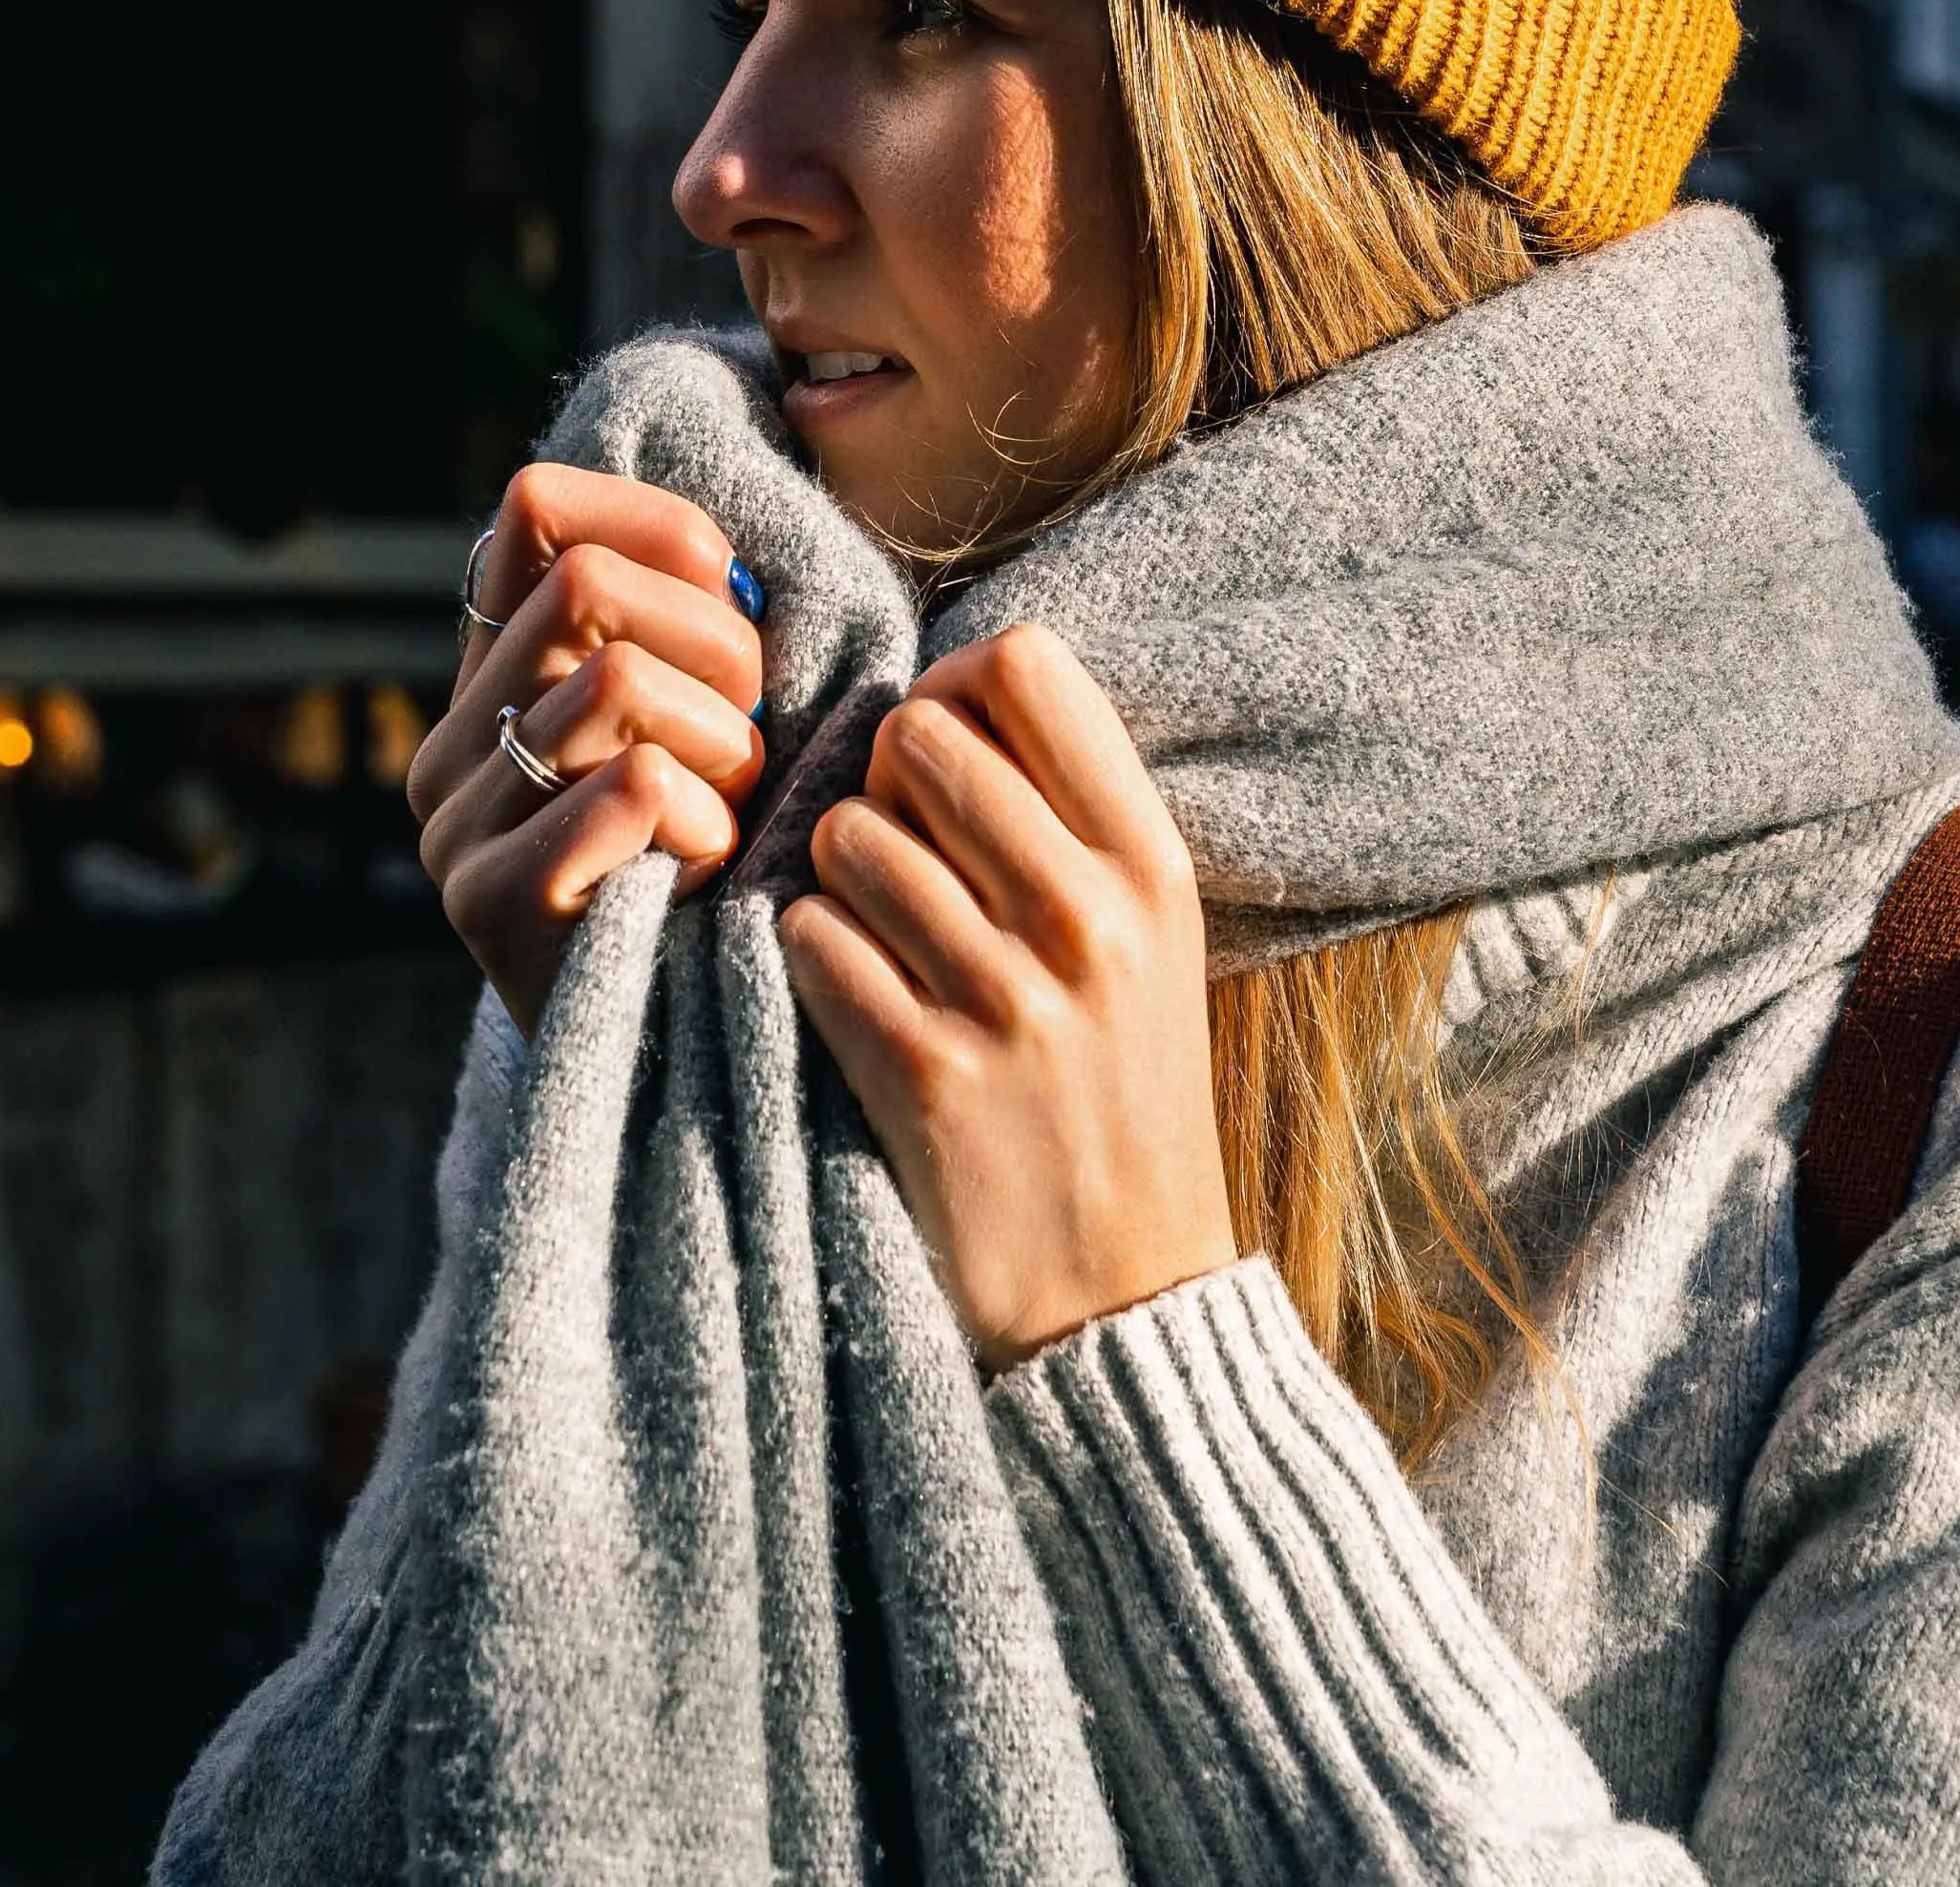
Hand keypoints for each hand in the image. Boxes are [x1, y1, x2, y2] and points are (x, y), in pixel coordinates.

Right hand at [405, 463, 766, 1033]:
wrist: (678, 1071)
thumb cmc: (716, 873)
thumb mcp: (700, 729)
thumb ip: (683, 637)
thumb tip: (718, 554)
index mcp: (492, 686)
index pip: (532, 509)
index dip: (650, 521)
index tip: (729, 582)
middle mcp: (449, 746)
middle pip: (585, 584)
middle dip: (715, 642)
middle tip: (751, 726)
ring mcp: (457, 827)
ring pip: (617, 680)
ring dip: (722, 743)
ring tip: (734, 809)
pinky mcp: (492, 903)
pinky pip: (632, 784)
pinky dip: (707, 820)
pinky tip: (708, 873)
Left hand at [781, 624, 1237, 1370]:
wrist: (1121, 1292)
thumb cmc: (1119, 1082)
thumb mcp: (1149, 933)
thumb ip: (1069, 810)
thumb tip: (950, 689)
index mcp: (1150, 863)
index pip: (1028, 667)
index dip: (954, 680)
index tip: (944, 735)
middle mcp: (1087, 917)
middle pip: (918, 734)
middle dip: (882, 778)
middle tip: (900, 842)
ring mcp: (1006, 998)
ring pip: (847, 835)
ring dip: (837, 874)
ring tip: (880, 929)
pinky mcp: (924, 1076)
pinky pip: (810, 939)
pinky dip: (810, 955)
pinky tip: (851, 992)